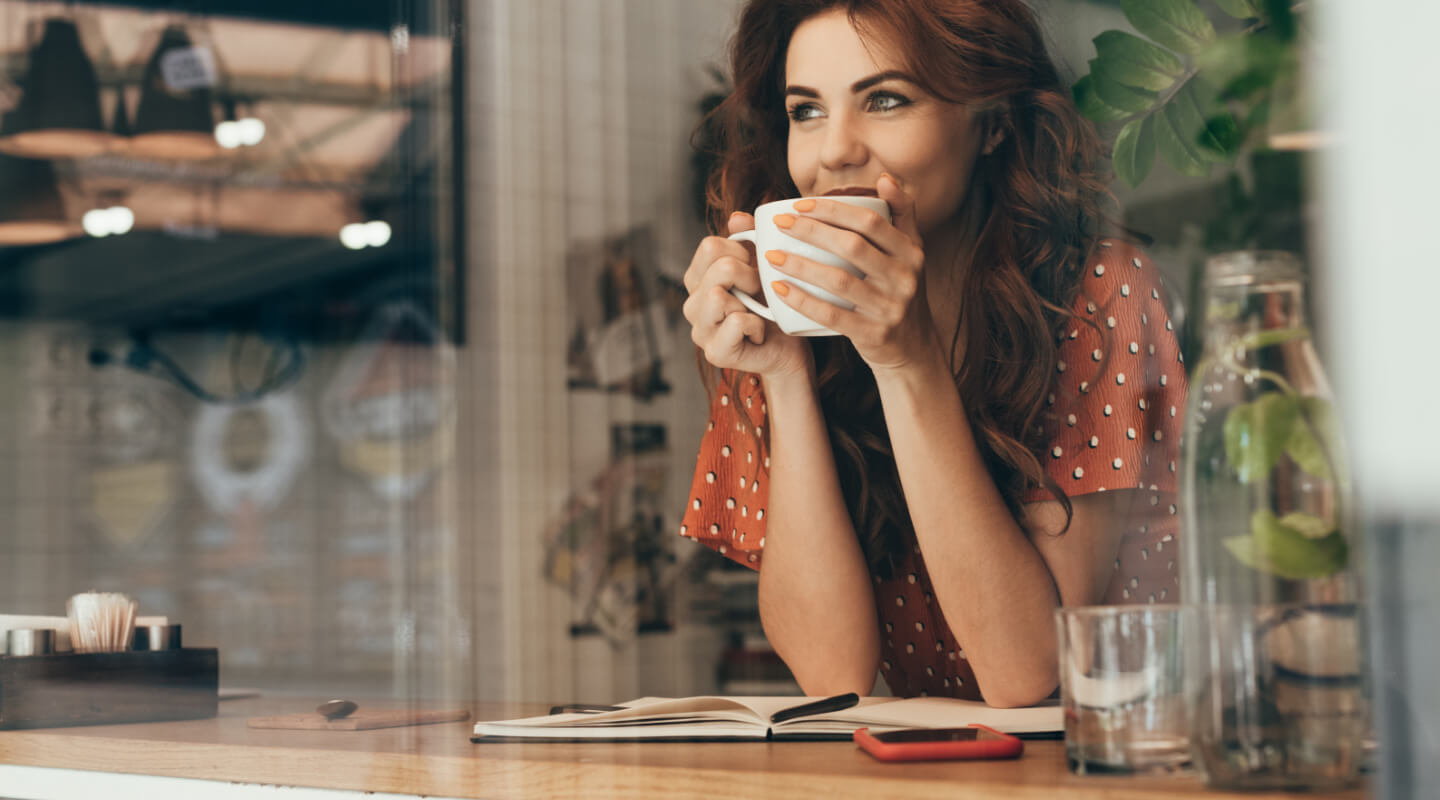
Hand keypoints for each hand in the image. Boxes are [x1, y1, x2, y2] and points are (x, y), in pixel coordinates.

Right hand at [682, 212, 811, 379]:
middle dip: (751, 277)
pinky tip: (758, 334)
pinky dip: (756, 325)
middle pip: (719, 268)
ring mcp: (700, 330)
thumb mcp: (763, 267)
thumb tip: (737, 219)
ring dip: (751, 303)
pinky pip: (736, 322)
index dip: (741, 252)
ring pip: (718, 295)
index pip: (710, 246)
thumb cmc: (774, 307)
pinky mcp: (714, 352)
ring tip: (758, 313)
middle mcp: (692, 304)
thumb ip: (749, 240)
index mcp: (698, 279)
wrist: (789, 349)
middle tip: (761, 294)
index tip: (755, 269)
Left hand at [765, 175, 940, 373]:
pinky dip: (803, 301)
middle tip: (780, 224)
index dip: (832, 209)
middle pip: (852, 246)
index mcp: (911, 252)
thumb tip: (883, 178)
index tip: (798, 204)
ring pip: (840, 280)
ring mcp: (891, 308)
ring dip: (801, 265)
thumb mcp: (910, 254)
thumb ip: (901, 214)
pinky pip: (833, 315)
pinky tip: (779, 289)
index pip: (870, 221)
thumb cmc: (899, 293)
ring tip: (771, 255)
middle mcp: (905, 278)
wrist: (914, 349)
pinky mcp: (875, 335)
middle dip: (811, 231)